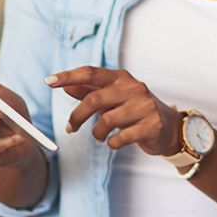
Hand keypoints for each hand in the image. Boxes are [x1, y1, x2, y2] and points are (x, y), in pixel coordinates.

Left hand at [45, 66, 179, 153]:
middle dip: (77, 116)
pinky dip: (112, 143)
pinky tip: (114, 142)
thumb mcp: (112, 98)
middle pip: (95, 99)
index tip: (48, 81)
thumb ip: (89, 91)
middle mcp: (133, 88)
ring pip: (107, 120)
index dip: (69, 76)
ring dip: (97, 133)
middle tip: (71, 128)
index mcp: (121, 78)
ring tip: (100, 136)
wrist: (168, 128)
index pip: (91, 73)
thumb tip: (66, 85)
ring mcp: (144, 106)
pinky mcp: (152, 125)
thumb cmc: (134, 110)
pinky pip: (121, 137)